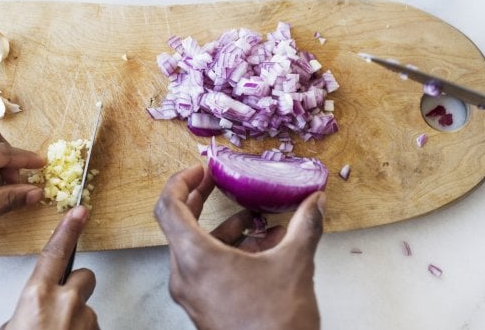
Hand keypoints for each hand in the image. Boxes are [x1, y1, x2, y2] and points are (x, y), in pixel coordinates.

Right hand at [2, 206, 98, 329]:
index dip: (68, 231)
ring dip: (76, 317)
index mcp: (38, 297)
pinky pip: (91, 325)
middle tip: (62, 308)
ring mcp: (86, 318)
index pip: (55, 253)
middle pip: (84, 276)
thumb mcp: (11, 329)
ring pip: (86, 306)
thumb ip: (23, 311)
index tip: (79, 213)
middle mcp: (66, 303)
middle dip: (76, 287)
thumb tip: (26, 313)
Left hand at [154, 164, 324, 329]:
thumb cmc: (277, 322)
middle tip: (217, 182)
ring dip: (222, 228)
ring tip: (255, 219)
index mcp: (196, 259)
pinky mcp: (203, 308)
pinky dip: (227, 252)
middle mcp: (185, 276)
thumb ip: (305, 225)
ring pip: (197, 248)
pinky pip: (206, 269)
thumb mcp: (294, 264)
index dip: (180, 181)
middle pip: (179, 225)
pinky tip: (261, 249)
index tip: (201, 169)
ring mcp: (192, 295)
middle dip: (200, 200)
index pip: (168, 207)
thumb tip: (316, 201)